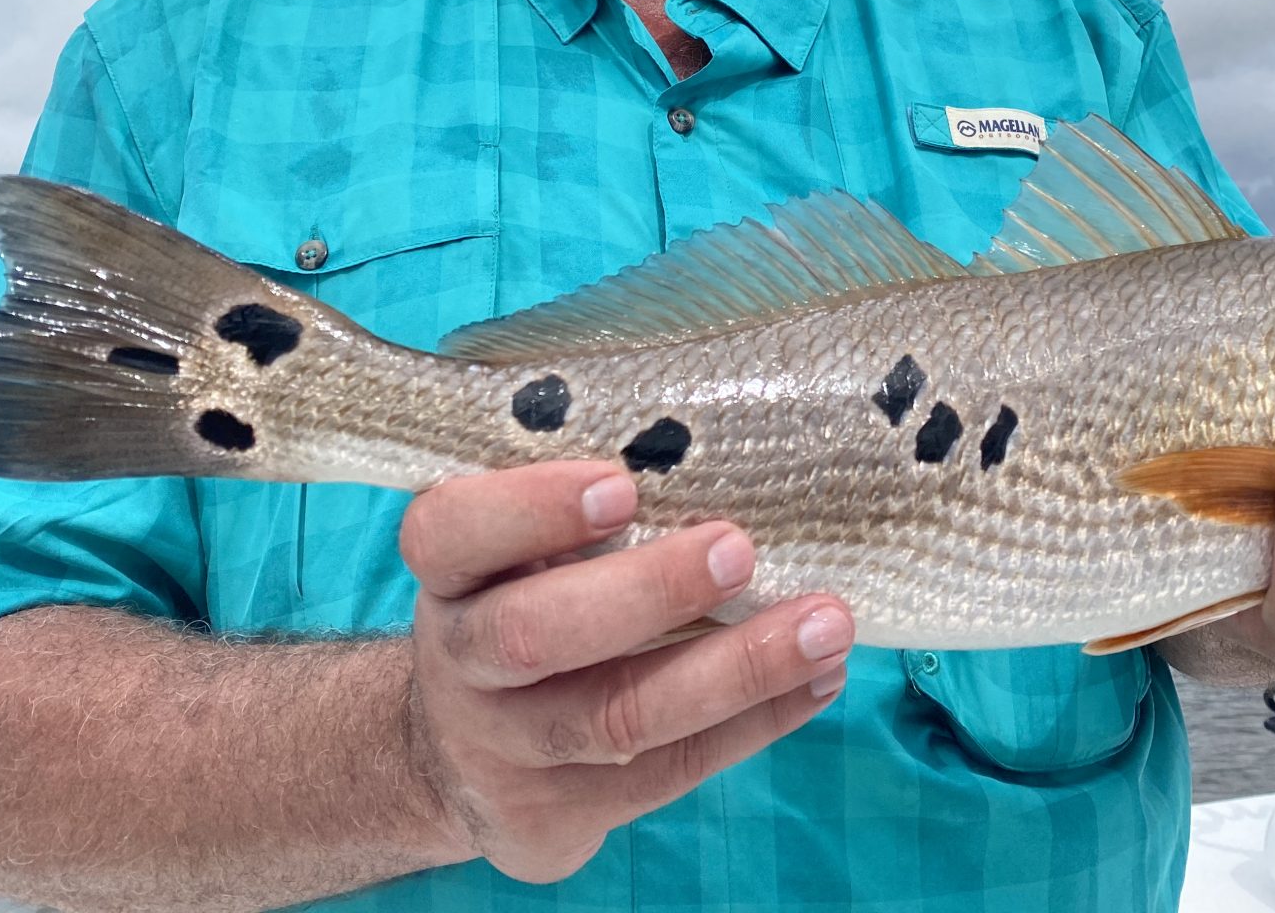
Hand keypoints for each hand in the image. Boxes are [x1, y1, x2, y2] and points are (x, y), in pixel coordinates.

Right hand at [397, 461, 851, 882]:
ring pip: (616, 717)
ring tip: (825, 627)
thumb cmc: (527, 603)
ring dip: (736, 670)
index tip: (622, 486)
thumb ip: (591, 509)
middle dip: (647, 591)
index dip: (531, 510)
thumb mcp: (524, 550)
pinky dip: (754, 722)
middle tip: (738, 549)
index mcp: (448, 572)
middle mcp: (459, 661)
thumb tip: (739, 456)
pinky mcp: (553, 818)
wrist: (456, 753)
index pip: (452, 532)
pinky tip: (816, 681)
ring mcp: (501, 750)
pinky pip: (668, 771)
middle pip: (532, 635)